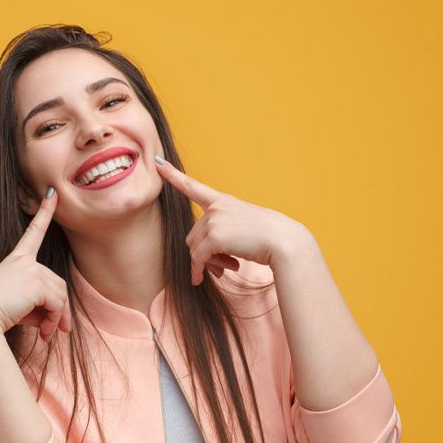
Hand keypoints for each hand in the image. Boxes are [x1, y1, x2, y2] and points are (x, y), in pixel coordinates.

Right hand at [0, 186, 70, 341]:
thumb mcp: (17, 308)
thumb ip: (38, 308)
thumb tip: (57, 322)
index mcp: (15, 261)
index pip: (33, 232)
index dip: (45, 212)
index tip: (53, 194)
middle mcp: (24, 261)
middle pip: (57, 283)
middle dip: (60, 310)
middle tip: (57, 332)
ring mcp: (31, 270)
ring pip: (60, 295)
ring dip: (58, 318)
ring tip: (48, 335)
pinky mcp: (36, 282)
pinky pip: (57, 303)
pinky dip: (55, 320)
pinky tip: (45, 333)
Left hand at [154, 155, 310, 284]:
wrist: (284, 242)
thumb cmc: (269, 239)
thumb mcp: (243, 229)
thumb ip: (221, 235)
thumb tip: (201, 258)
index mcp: (224, 201)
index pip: (194, 186)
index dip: (174, 175)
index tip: (158, 162)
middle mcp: (216, 207)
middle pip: (193, 235)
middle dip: (202, 254)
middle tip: (221, 268)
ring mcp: (215, 220)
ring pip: (194, 248)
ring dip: (205, 263)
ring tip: (226, 269)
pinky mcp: (214, 236)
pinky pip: (198, 258)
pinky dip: (198, 271)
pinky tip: (201, 279)